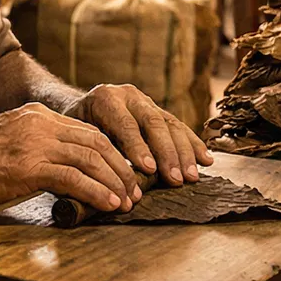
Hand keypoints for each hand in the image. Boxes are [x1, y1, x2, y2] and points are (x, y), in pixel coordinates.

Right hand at [0, 103, 140, 213]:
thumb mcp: (7, 143)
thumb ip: (35, 149)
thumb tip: (60, 172)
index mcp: (37, 116)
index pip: (87, 131)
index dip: (112, 154)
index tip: (124, 174)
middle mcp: (40, 124)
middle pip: (97, 142)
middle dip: (121, 168)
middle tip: (135, 191)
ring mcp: (35, 143)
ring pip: (91, 159)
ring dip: (115, 183)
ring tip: (128, 202)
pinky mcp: (29, 166)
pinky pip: (74, 178)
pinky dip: (97, 193)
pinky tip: (109, 205)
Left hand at [64, 83, 211, 185]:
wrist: (78, 108)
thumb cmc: (74, 130)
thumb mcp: (75, 137)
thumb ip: (91, 153)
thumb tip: (106, 184)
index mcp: (105, 99)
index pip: (125, 124)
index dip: (138, 147)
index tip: (149, 170)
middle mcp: (129, 96)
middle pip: (153, 123)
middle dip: (167, 153)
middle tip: (176, 179)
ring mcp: (146, 101)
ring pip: (170, 124)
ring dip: (184, 152)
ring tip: (193, 176)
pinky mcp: (158, 110)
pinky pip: (178, 127)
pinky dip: (193, 144)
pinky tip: (205, 159)